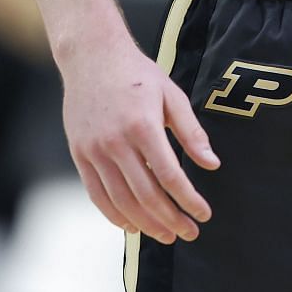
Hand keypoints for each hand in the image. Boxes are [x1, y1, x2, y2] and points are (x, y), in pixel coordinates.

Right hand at [63, 33, 219, 243]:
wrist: (91, 56)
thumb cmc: (137, 74)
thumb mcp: (172, 95)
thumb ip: (192, 132)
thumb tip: (212, 163)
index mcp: (143, 126)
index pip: (170, 175)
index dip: (188, 199)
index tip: (203, 215)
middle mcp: (116, 142)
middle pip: (146, 194)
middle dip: (170, 219)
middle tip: (189, 233)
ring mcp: (94, 151)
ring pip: (121, 200)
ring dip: (145, 223)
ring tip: (165, 235)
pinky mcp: (80, 155)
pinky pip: (97, 195)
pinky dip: (114, 215)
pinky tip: (132, 225)